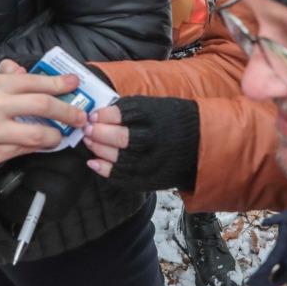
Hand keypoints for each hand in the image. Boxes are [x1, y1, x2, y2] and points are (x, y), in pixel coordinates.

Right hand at [0, 59, 87, 173]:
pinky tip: (43, 145)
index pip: (33, 80)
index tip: (74, 83)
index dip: (58, 82)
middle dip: (67, 110)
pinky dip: (38, 147)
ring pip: (38, 132)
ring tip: (62, 135)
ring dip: (56, 134)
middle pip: (43, 104)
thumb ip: (0, 80)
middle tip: (79, 115)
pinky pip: (23, 150)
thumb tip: (21, 71)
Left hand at [83, 96, 200, 190]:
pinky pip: (121, 176)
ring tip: (89, 141)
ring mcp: (152, 161)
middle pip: (120, 138)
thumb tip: (99, 114)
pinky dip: (104, 169)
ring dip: (98, 149)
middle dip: (98, 133)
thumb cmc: (172, 122)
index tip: (94, 115)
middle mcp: (155, 139)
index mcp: (157, 117)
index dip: (104, 115)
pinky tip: (93, 162)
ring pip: (118, 158)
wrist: (198, 145)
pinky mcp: (149, 178)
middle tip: (87, 129)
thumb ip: (131, 110)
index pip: (124, 114)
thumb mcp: (156, 107)